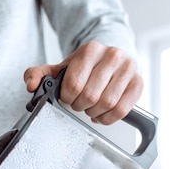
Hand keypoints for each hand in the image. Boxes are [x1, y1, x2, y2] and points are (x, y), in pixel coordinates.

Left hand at [24, 40, 142, 124]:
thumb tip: (31, 86)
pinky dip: (108, 118)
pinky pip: (122, 110)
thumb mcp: (59, 68)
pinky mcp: (138, 83)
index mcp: (90, 50)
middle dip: (80, 106)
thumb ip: (38, 75)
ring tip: (90, 108)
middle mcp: (112, 56)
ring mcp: (128, 69)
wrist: (108, 60)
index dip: (67, 98)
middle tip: (78, 104)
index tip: (67, 98)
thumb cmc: (84, 67)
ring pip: (107, 104)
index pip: (74, 84)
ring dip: (94, 112)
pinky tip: (101, 114)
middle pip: (91, 96)